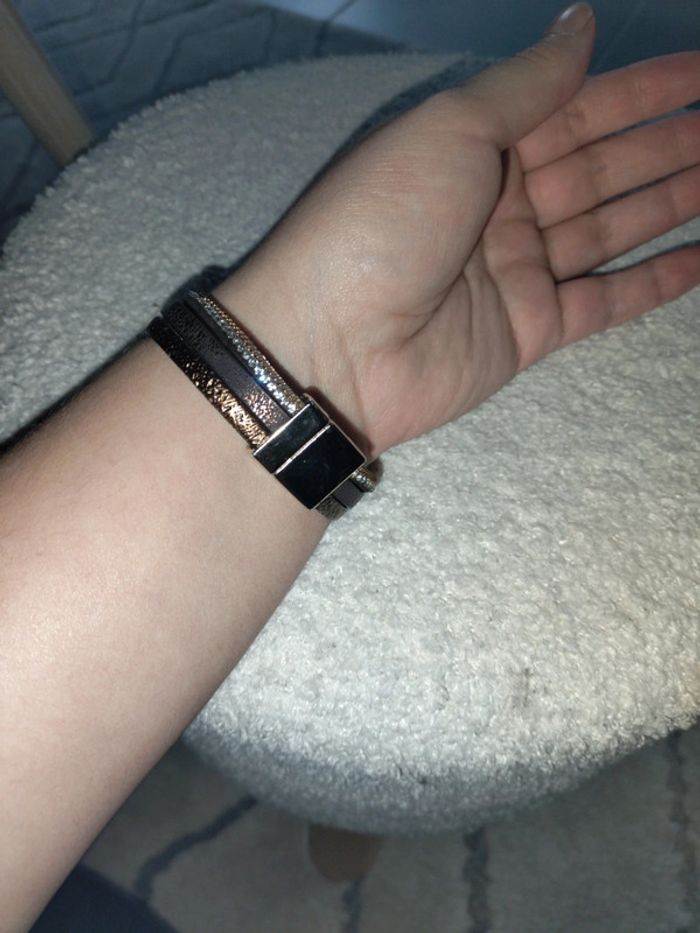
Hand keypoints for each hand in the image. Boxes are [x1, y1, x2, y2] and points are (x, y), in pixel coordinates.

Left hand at [216, 3, 699, 458]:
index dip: (641, 89)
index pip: (574, 107)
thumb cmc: (385, 221)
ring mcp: (517, 272)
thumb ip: (527, 84)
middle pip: (602, 167)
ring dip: (672, 202)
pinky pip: (605, 300)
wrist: (335, 345)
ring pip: (611, 228)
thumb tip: (583, 20)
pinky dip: (653, 281)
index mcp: (476, 148)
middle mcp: (501, 205)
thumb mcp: (451, 129)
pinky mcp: (530, 331)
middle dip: (668, 145)